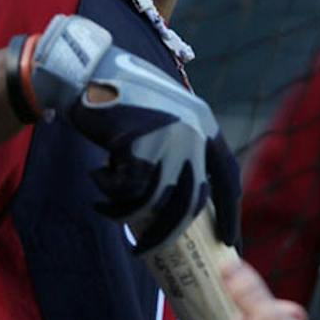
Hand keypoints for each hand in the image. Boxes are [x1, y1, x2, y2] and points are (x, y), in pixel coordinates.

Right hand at [22, 15, 239, 252]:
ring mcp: (166, 139)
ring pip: (153, 201)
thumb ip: (181, 147)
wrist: (88, 70)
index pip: (228, 178)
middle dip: (167, 233)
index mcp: (204, 124)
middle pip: (189, 202)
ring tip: (106, 206)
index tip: (230, 242)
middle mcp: (192, 133)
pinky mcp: (137, 145)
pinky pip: (126, 191)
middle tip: (145, 250)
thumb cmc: (122, 96)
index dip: (231, 214)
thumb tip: (184, 204)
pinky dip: (108, 193)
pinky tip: (97, 178)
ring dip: (125, 213)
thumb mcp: (166, 115)